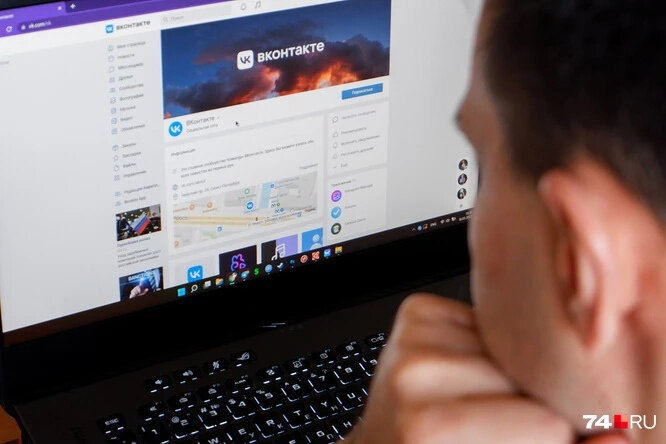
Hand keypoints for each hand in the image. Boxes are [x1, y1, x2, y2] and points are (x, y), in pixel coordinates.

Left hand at [343, 293, 574, 443]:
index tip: (529, 438)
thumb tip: (617, 439)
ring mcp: (413, 338)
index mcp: (433, 427)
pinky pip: (483, 323)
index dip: (550, 440)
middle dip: (527, 409)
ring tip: (471, 403)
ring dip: (504, 378)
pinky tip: (460, 374)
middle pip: (529, 382)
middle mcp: (416, 375)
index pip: (546, 423)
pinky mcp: (416, 312)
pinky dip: (482, 350)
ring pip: (512, 349)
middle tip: (492, 425)